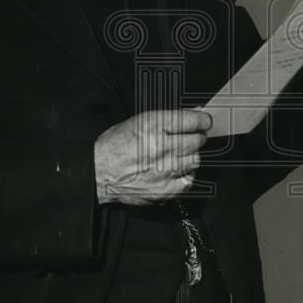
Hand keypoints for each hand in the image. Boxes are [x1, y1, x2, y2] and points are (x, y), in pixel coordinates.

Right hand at [94, 109, 212, 205]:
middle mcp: (161, 147)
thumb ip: (169, 118)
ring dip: (190, 155)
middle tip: (190, 137)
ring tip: (178, 154)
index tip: (204, 121)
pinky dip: (185, 174)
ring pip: (195, 160)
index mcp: (153, 126)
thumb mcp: (138, 122)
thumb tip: (194, 113)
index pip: (193, 121)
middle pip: (197, 141)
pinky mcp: (165, 189)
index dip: (202, 120)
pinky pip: (189, 180)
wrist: (98, 173)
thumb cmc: (114, 146)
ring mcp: (165, 170)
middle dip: (197, 137)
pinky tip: (175, 170)